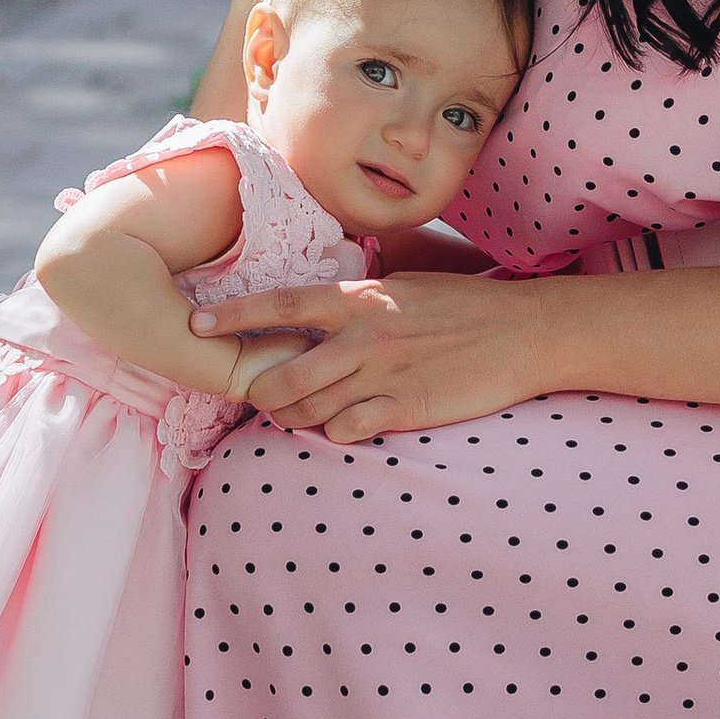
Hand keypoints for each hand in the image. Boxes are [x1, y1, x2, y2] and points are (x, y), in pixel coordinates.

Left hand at [189, 268, 544, 445]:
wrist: (525, 333)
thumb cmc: (466, 306)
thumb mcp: (407, 285)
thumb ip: (359, 299)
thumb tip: (321, 302)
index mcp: (362, 298)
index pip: (282, 304)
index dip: (233, 317)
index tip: (195, 324)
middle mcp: (364, 335)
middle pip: (281, 374)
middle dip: (258, 393)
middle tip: (257, 398)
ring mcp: (384, 375)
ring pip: (308, 409)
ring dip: (291, 419)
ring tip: (292, 418)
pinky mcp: (406, 409)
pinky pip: (347, 430)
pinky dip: (335, 433)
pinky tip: (343, 427)